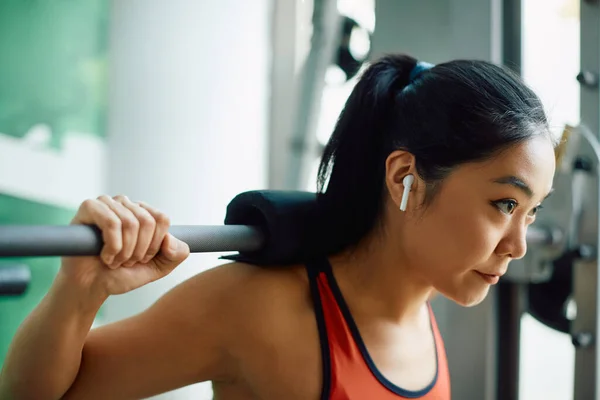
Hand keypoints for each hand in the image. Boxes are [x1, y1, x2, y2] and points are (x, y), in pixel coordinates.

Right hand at [60, 195, 189, 295]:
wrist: (92, 287)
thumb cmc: (122, 274)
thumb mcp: (158, 267)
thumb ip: (176, 254)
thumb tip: (169, 239)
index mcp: (143, 212)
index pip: (162, 219)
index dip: (155, 245)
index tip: (142, 259)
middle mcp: (126, 203)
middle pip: (147, 221)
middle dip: (139, 250)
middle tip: (126, 261)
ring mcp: (107, 203)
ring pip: (130, 223)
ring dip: (124, 251)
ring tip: (115, 260)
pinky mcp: (89, 207)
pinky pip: (111, 222)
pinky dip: (112, 246)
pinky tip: (104, 255)